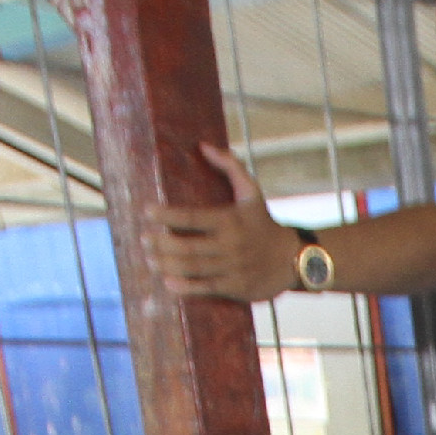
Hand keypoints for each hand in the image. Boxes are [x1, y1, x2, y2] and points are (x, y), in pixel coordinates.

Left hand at [154, 142, 294, 300]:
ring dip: (167, 264)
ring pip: (193, 268)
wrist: (292, 258)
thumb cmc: (263, 222)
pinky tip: (167, 282)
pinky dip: (185, 287)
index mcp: (230, 219)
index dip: (167, 214)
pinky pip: (206, 288)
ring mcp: (232, 267)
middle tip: (143, 239)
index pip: (192, 217)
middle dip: (161, 243)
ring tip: (150, 259)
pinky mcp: (235, 286)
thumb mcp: (251, 191)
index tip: (147, 211)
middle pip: (188, 246)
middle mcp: (230, 244)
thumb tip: (203, 146)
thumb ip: (229, 166)